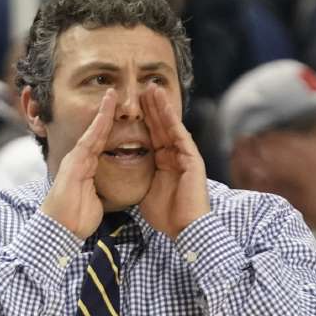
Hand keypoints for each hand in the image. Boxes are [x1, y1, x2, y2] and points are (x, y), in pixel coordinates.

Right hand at [40, 90, 116, 238]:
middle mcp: (79, 160)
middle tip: (115, 93)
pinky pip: (88, 141)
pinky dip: (98, 126)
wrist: (61, 230)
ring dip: (102, 113)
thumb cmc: (77, 219)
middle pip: (96, 132)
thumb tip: (114, 188)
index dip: (109, 127)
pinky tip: (106, 113)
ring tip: (112, 95)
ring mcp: (75, 160)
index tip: (120, 113)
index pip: (100, 143)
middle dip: (106, 112)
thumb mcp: (96, 201)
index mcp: (86, 168)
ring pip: (92, 132)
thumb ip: (103, 189)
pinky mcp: (74, 164)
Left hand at [139, 86, 209, 238]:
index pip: (152, 136)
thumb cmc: (166, 216)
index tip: (132, 104)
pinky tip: (163, 105)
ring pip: (171, 126)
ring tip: (152, 88)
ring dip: (161, 107)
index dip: (143, 120)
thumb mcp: (146, 193)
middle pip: (161, 126)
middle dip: (152, 107)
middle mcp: (175, 156)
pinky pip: (180, 135)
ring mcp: (185, 156)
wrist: (185, 228)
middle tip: (142, 87)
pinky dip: (171, 119)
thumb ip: (140, 179)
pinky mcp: (192, 159)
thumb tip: (123, 176)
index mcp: (164, 163)